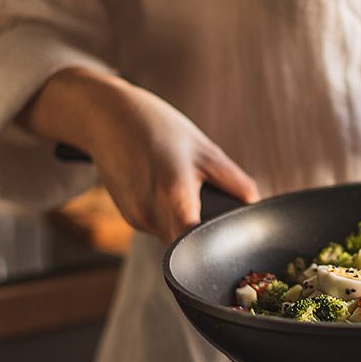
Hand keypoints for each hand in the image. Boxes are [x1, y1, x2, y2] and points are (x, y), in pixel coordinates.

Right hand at [23, 68, 259, 243]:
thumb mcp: (205, 148)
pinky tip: (166, 189)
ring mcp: (137, 218)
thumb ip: (235, 181)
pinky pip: (158, 227)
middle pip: (188, 244)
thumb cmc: (156, 126)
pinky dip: (169, 215)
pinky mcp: (129, 217)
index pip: (199, 243)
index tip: (229, 237)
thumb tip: (255, 204)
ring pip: (173, 237)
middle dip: (204, 234)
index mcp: (175, 195)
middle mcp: (152, 214)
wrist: (105, 116)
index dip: (216, 245)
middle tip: (214, 209)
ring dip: (186, 223)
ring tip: (187, 189)